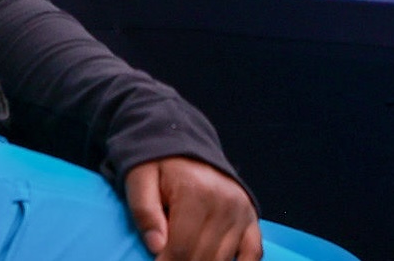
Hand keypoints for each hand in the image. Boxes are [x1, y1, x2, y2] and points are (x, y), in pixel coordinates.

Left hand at [124, 157, 260, 260]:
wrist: (187, 144)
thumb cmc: (161, 166)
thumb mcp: (140, 179)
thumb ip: (144, 212)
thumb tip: (156, 246)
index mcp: (195, 193)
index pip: (181, 248)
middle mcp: (224, 203)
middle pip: (202, 258)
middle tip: (167, 258)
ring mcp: (241, 212)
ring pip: (223, 260)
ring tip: (187, 256)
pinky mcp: (251, 218)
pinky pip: (253, 253)